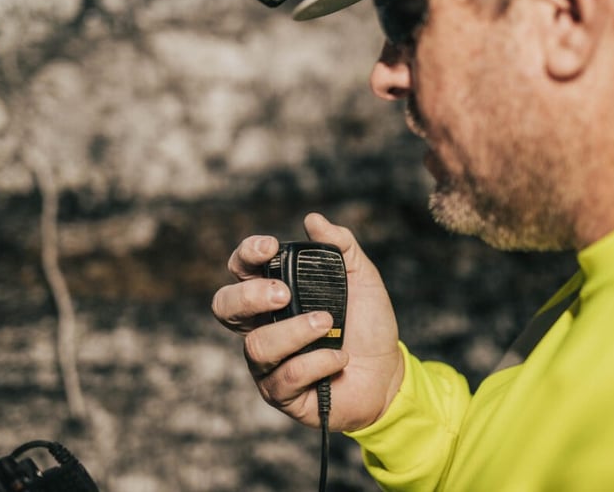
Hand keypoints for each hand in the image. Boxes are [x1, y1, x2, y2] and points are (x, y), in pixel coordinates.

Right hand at [212, 212, 402, 431]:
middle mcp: (263, 326)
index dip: (246, 255)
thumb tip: (313, 220)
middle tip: (284, 293)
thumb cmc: (368, 324)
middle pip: (224, 307)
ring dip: (294, 332)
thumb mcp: (362, 278)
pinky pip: (285, 378)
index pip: (242, 270)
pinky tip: (340, 358)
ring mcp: (268, 362)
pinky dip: (317, 363)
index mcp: (274, 294)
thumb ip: (340, 247)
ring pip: (257, 345)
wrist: (388, 373)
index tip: (270, 247)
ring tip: (328, 324)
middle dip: (249, 296)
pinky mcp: (282, 394)